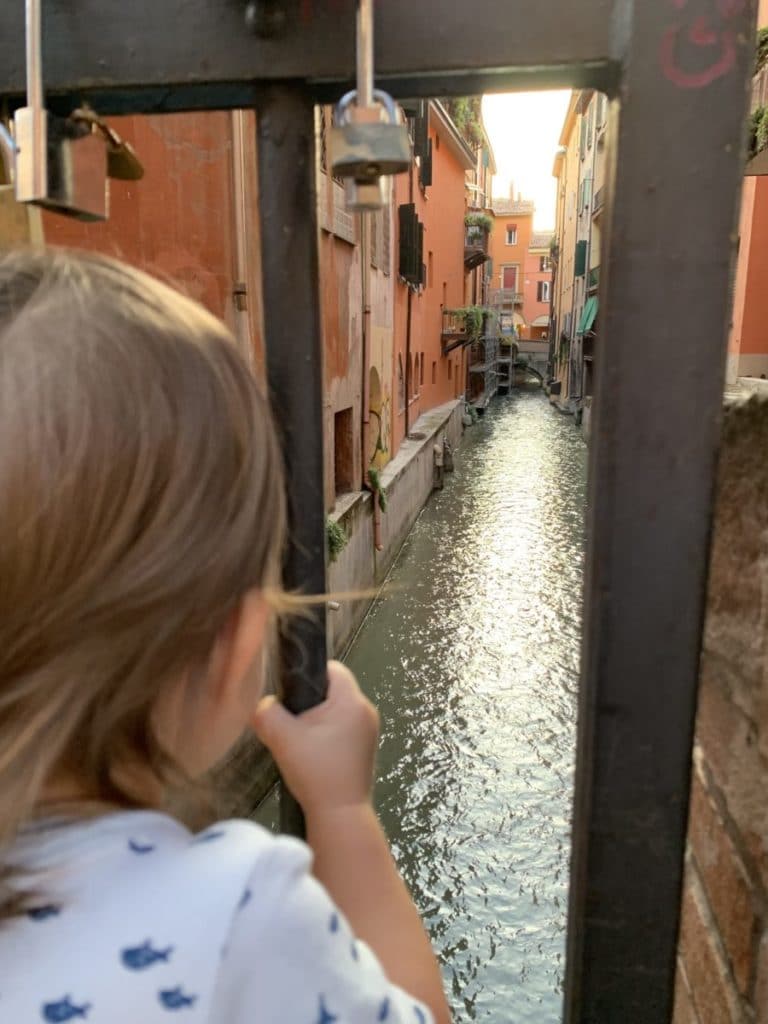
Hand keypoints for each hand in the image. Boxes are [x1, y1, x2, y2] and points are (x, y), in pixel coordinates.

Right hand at [251, 661, 379, 815]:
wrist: (340, 815)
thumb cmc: (316, 773)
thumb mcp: (282, 738)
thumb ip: (267, 712)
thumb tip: (264, 705)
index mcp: (352, 701)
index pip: (332, 668)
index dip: (308, 673)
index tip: (290, 692)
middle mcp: (366, 711)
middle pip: (333, 689)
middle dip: (310, 701)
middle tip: (291, 720)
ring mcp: (369, 730)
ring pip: (336, 710)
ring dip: (317, 720)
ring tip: (300, 740)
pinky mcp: (365, 747)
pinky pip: (343, 728)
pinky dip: (326, 734)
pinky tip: (312, 753)